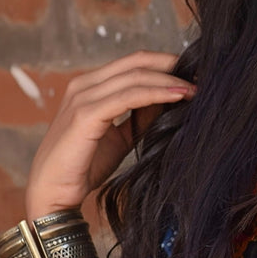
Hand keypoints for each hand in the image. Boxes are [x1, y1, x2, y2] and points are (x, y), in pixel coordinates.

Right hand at [24, 51, 194, 218]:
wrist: (54, 195)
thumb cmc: (83, 167)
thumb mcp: (120, 137)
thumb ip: (140, 118)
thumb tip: (169, 101)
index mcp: (90, 87)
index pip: (133, 63)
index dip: (166, 64)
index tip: (194, 74)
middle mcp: (83, 85)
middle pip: (136, 62)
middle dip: (172, 66)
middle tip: (203, 75)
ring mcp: (82, 98)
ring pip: (134, 76)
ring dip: (169, 80)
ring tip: (196, 88)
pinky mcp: (85, 115)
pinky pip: (128, 96)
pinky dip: (156, 93)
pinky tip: (178, 97)